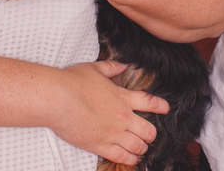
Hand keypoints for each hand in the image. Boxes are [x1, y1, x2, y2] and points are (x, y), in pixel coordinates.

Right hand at [50, 60, 168, 165]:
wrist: (58, 99)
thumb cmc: (73, 81)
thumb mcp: (94, 68)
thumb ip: (112, 67)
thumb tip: (124, 64)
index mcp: (122, 97)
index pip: (150, 102)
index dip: (161, 106)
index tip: (166, 109)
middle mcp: (122, 117)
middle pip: (149, 131)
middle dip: (151, 134)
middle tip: (148, 134)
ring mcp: (113, 133)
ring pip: (138, 146)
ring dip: (142, 148)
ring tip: (141, 148)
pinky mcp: (100, 146)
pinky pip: (122, 157)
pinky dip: (130, 159)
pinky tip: (132, 158)